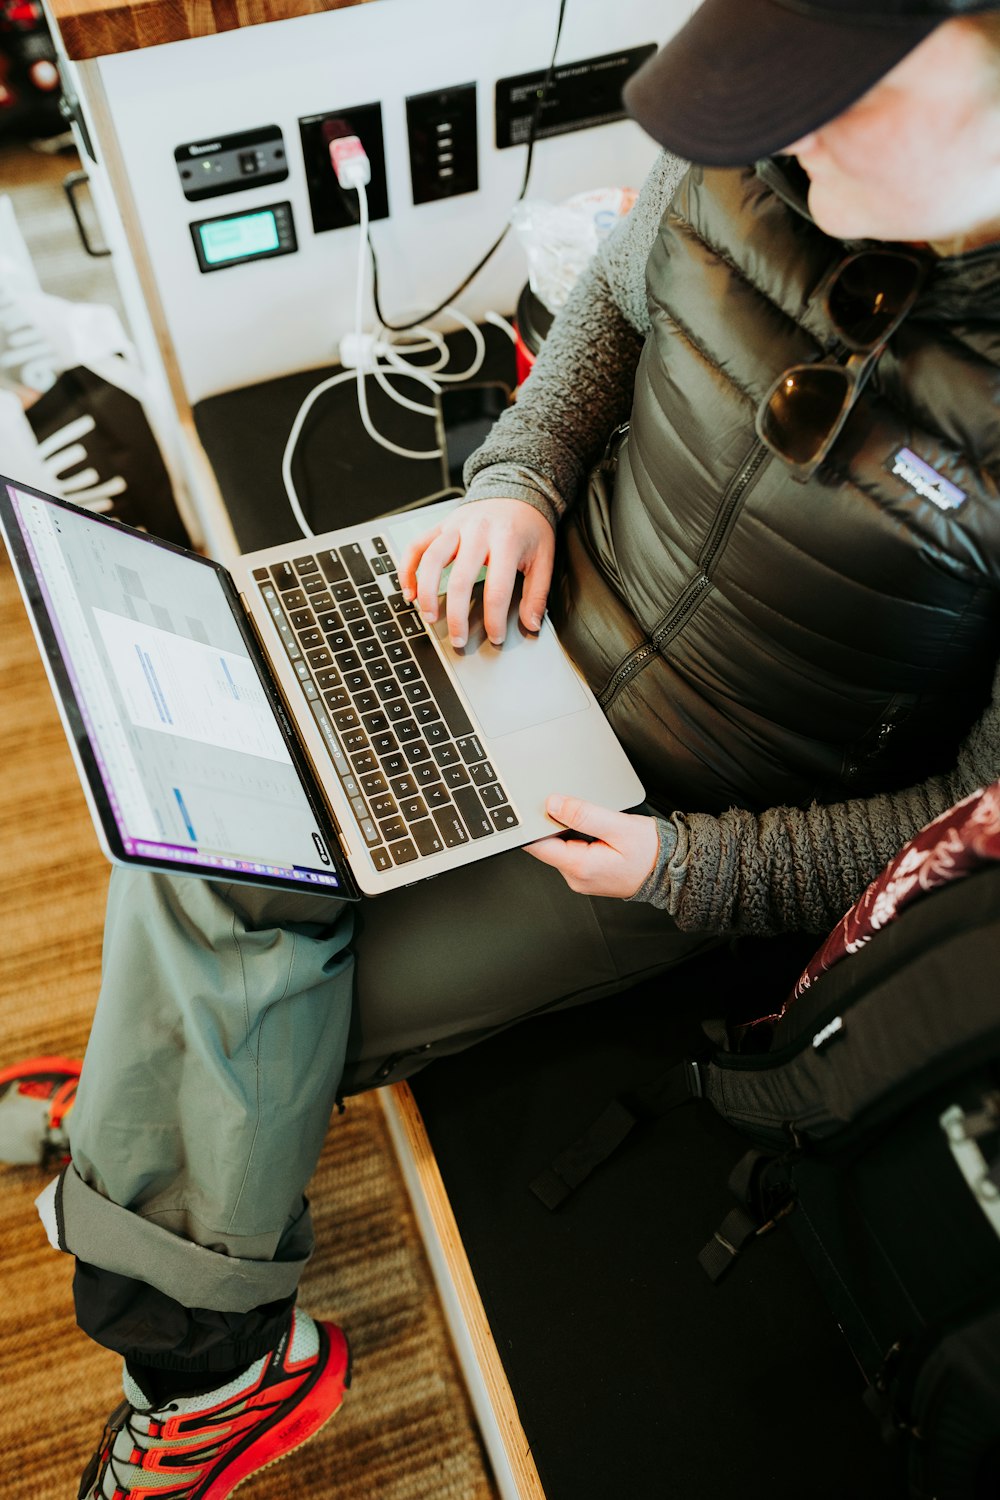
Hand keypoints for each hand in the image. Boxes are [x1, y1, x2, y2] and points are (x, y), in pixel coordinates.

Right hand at [397, 498, 554, 647]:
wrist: (516, 487)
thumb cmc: (529, 526)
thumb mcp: (544, 557)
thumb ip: (537, 593)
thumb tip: (531, 624)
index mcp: (507, 540)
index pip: (497, 589)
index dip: (494, 619)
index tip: (495, 637)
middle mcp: (478, 532)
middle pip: (459, 580)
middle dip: (456, 616)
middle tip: (458, 639)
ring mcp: (455, 526)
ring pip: (431, 561)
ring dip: (426, 593)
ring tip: (430, 618)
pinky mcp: (441, 525)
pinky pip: (417, 546)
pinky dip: (407, 569)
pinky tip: (409, 592)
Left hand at [524, 795, 658, 898]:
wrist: (671, 871)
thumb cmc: (651, 852)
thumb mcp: (619, 826)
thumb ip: (584, 815)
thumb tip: (553, 804)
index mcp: (580, 866)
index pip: (537, 845)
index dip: (534, 822)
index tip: (537, 806)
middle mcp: (576, 878)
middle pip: (547, 846)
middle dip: (553, 824)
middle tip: (572, 807)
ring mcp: (580, 879)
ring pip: (559, 849)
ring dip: (566, 831)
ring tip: (589, 822)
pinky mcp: (586, 876)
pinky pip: (571, 854)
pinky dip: (575, 839)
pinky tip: (592, 832)